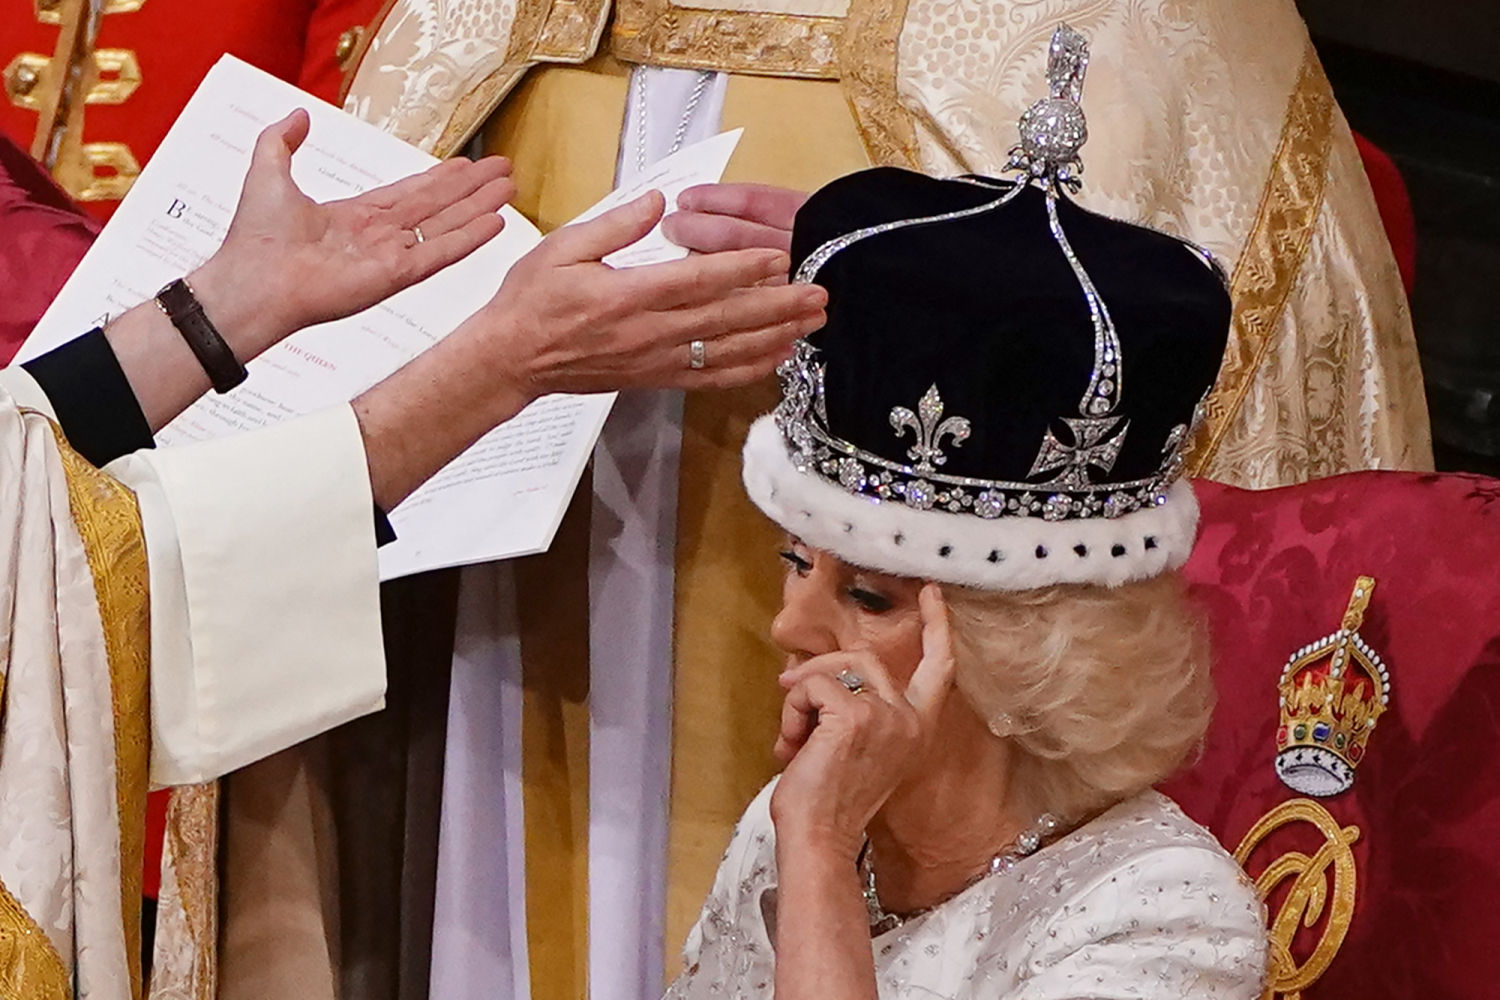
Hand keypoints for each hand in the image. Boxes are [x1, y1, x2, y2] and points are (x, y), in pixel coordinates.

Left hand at [191, 109, 514, 356]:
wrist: (254, 281)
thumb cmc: (256, 239)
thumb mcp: (269, 172)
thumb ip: (282, 141)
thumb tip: (296, 114)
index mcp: (354, 218)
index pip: (409, 193)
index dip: (440, 178)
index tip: (465, 165)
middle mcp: (379, 238)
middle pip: (437, 206)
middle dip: (471, 188)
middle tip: (502, 171)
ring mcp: (391, 257)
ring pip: (447, 226)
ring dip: (479, 207)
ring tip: (509, 190)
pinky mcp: (397, 276)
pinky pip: (441, 253)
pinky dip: (470, 239)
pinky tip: (494, 223)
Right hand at [467, 189, 826, 404]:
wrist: (510, 360)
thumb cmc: (531, 300)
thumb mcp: (563, 248)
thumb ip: (615, 225)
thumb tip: (658, 202)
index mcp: (626, 296)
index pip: (696, 282)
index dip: (742, 271)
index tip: (780, 259)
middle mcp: (648, 333)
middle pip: (725, 319)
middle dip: (778, 307)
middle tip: (819, 295)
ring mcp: (655, 361)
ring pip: (726, 351)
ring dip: (774, 337)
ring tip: (812, 324)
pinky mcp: (656, 379)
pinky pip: (710, 378)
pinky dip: (748, 369)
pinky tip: (777, 357)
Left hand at [768, 585, 957, 858]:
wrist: (819, 838)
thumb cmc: (828, 802)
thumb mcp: (855, 747)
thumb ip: (854, 710)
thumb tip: (812, 679)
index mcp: (917, 729)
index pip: (940, 667)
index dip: (938, 625)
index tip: (931, 592)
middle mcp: (909, 719)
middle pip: (864, 658)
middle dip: (820, 669)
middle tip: (789, 693)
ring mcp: (885, 715)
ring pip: (832, 670)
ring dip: (800, 698)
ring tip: (792, 738)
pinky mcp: (854, 715)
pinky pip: (810, 686)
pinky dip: (791, 711)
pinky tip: (791, 746)